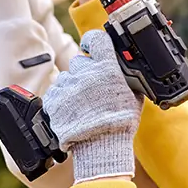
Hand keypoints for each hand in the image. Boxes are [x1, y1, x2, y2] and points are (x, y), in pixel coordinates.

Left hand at [42, 30, 141, 182]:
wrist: (101, 148)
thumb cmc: (121, 124)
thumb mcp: (134, 97)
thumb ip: (127, 78)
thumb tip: (125, 69)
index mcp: (106, 69)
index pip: (96, 39)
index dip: (93, 41)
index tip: (91, 46)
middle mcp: (85, 74)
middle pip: (79, 61)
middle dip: (84, 72)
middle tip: (92, 88)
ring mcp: (67, 86)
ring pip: (67, 78)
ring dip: (73, 87)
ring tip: (82, 105)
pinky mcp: (54, 100)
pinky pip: (56, 92)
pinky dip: (62, 99)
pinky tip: (73, 111)